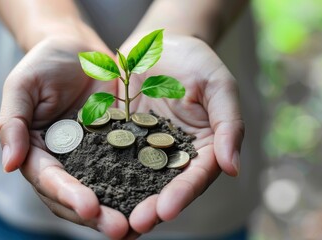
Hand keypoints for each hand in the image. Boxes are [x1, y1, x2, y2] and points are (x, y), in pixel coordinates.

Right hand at [0, 35, 129, 238]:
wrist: (80, 50)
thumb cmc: (45, 63)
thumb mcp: (22, 86)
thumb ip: (12, 123)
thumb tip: (9, 164)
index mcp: (38, 152)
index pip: (49, 181)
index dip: (67, 195)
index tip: (89, 206)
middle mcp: (66, 163)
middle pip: (77, 197)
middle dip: (97, 216)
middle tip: (120, 229)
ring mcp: (94, 159)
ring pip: (105, 192)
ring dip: (121, 210)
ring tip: (141, 224)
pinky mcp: (119, 148)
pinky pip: (129, 171)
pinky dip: (140, 188)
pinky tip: (156, 199)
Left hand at [119, 34, 243, 233]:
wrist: (160, 43)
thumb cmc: (196, 60)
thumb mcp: (219, 85)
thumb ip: (228, 125)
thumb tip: (233, 168)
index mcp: (202, 147)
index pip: (195, 176)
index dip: (182, 194)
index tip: (166, 210)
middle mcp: (173, 154)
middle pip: (164, 186)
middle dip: (151, 206)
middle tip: (135, 224)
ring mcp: (145, 147)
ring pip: (135, 178)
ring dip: (125, 198)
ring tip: (111, 218)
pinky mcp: (120, 137)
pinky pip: (110, 156)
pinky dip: (102, 173)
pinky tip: (89, 187)